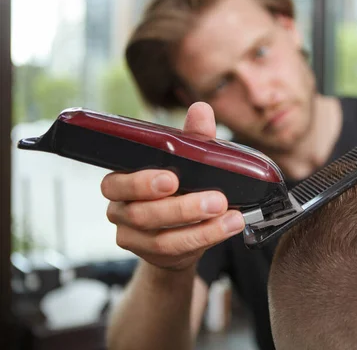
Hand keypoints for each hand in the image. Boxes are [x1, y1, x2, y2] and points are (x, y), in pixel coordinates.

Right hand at [100, 102, 244, 270]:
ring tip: (231, 217)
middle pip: (141, 214)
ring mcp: (134, 238)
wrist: (179, 229)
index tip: (172, 178)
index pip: (116, 183)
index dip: (141, 183)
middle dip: (182, 208)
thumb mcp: (187, 161)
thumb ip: (192, 138)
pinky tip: (228, 227)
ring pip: (161, 239)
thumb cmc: (180, 186)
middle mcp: (121, 210)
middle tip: (216, 199)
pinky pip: (177, 252)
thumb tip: (201, 109)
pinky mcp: (153, 257)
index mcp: (121, 182)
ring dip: (201, 228)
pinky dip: (206, 239)